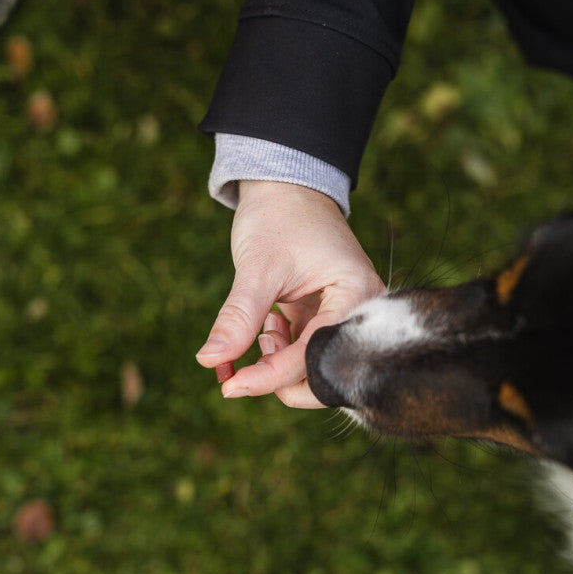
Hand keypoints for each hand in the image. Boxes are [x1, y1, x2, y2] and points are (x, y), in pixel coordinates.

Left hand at [196, 180, 384, 407]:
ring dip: (279, 365)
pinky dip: (279, 355)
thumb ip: (238, 318)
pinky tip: (268, 326)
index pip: (318, 356)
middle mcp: (362, 314)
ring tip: (264, 327)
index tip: (230, 386)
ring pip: (314, 372)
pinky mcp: (328, 322)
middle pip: (325, 376)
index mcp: (359, 296)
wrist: (287, 187)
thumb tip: (210, 361)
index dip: (273, 377)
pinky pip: (306, 356)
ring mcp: (347, 320)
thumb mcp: (257, 267)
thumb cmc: (279, 216)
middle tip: (244, 357)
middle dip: (281, 377)